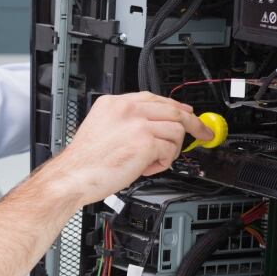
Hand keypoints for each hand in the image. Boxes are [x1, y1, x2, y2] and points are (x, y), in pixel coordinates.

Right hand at [57, 92, 213, 202]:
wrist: (73, 176)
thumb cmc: (84, 162)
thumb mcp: (100, 129)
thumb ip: (124, 123)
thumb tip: (152, 128)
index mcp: (114, 103)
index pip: (153, 98)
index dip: (174, 106)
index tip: (186, 113)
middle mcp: (127, 109)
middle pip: (173, 109)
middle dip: (193, 123)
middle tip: (203, 133)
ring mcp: (138, 124)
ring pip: (176, 130)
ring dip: (171, 149)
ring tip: (155, 160)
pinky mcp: (146, 142)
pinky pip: (170, 150)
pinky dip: (163, 162)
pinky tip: (147, 167)